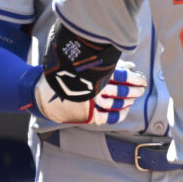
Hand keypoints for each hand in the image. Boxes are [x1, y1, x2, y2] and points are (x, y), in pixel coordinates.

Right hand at [33, 62, 147, 124]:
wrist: (40, 89)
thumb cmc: (65, 73)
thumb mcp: (85, 63)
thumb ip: (109, 65)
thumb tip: (130, 68)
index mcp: (94, 74)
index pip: (124, 77)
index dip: (136, 79)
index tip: (142, 79)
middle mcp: (93, 89)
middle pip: (123, 91)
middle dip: (136, 90)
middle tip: (141, 88)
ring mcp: (90, 103)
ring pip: (117, 104)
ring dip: (129, 101)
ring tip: (134, 97)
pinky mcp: (86, 114)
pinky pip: (108, 117)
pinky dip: (120, 114)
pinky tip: (125, 109)